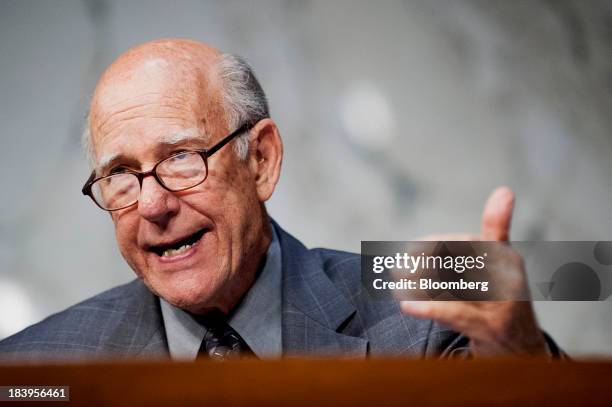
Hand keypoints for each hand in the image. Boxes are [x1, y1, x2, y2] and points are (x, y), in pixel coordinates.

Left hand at [400, 186, 547, 356]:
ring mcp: (502, 304)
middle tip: (397, 268)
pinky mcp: (492, 328)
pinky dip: (428, 308)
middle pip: (458, 263)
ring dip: (419, 286)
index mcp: (506, 258)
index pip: (467, 242)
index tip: (411, 250)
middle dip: (424, 265)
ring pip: (452, 287)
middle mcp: (508, 277)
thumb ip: (492, 230)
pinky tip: (407, 306)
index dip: (436, 243)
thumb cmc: (501, 300)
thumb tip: (505, 190)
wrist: (522, 350)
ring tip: (396, 286)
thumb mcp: (499, 264)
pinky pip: (455, 313)